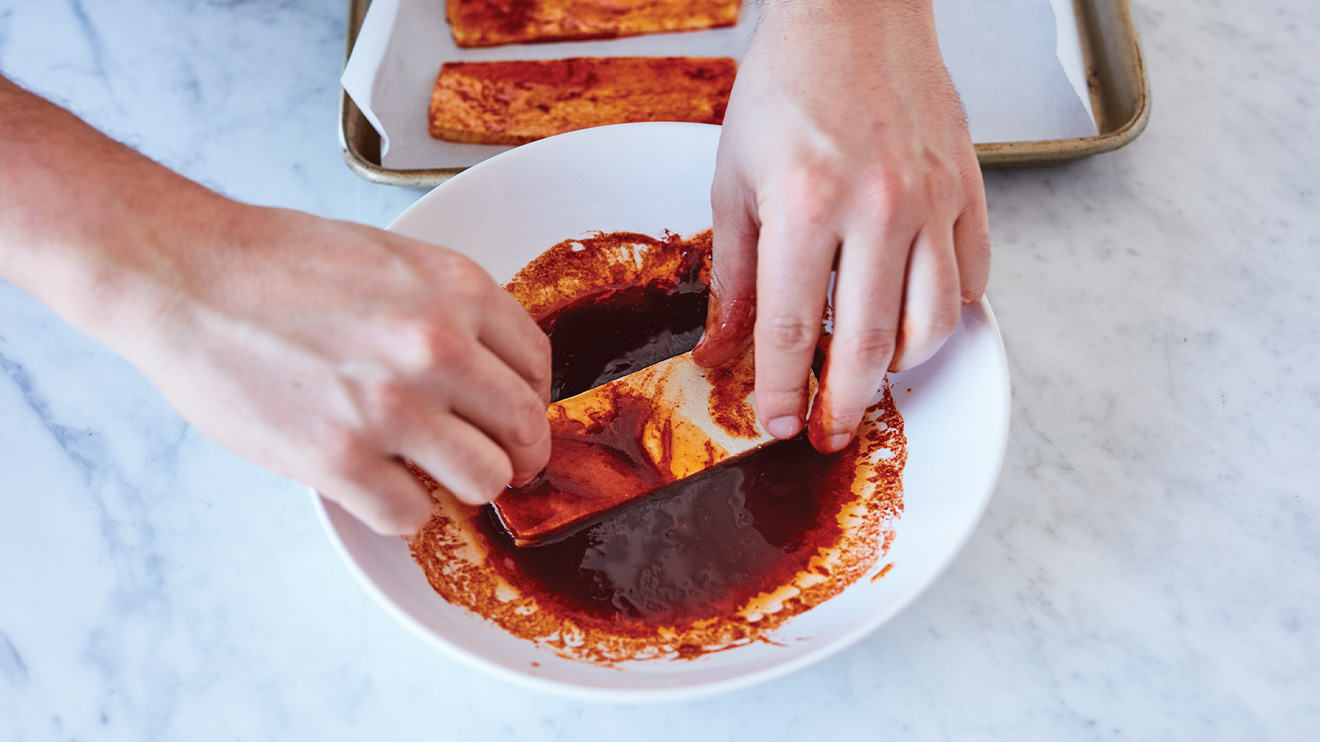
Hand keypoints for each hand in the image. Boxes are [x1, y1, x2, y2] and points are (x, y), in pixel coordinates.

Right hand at [131, 206, 551, 534]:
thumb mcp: (394, 260)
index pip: (538, 366)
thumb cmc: (276, 263)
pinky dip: (398, 511)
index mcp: (457, 291)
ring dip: (461, 485)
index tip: (510, 418)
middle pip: (525, 431)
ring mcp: (392, 407)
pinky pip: (411, 515)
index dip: (528, 401)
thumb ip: (451, 310)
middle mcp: (437, 348)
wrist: (186, 275)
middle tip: (491, 462)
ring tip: (426, 471)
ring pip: (485, 481)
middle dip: (514, 454)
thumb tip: (489, 370)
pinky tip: (373, 485)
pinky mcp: (341, 459)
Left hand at [693, 0, 990, 451]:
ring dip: (897, 367)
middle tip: (828, 431)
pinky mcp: (968, 188)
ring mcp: (932, 198)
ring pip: (932, 323)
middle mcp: (877, 205)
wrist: (853, 14)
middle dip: (844, 404)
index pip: (792, 328)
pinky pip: (971, 278)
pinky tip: (913, 317)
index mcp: (807, 202)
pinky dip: (946, 313)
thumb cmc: (787, 86)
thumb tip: (724, 348)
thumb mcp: (734, 180)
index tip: (777, 423)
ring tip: (869, 375)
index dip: (782, 390)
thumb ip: (734, 275)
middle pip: (868, 343)